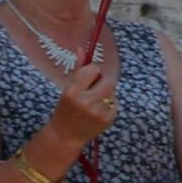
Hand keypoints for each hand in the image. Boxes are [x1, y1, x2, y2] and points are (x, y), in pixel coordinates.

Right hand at [45, 25, 120, 152]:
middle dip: (103, 81)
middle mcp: (85, 102)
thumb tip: (82, 48)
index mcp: (72, 91)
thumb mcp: (68, 88)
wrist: (66, 134)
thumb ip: (78, 69)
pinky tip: (97, 110)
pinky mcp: (107, 119)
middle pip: (108, 81)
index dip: (94, 70)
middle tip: (95, 86)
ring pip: (112, 92)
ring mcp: (98, 112)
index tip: (90, 75)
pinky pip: (114, 103)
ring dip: (106, 93)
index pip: (93, 70)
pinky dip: (108, 104)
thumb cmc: (66, 108)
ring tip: (94, 101)